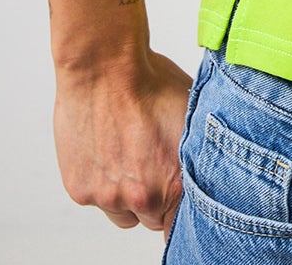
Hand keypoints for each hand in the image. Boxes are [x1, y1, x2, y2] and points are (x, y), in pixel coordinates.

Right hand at [53, 47, 193, 241]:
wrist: (105, 67)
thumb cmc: (149, 81)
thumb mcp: (192, 115)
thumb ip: (198, 153)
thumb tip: (211, 166)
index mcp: (175, 183)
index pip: (182, 224)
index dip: (181, 210)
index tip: (178, 200)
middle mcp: (142, 198)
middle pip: (152, 218)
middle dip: (155, 197)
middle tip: (151, 162)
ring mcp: (108, 197)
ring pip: (123, 213)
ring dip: (126, 195)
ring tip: (127, 154)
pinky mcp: (81, 191)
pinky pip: (95, 198)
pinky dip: (99, 181)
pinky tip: (105, 147)